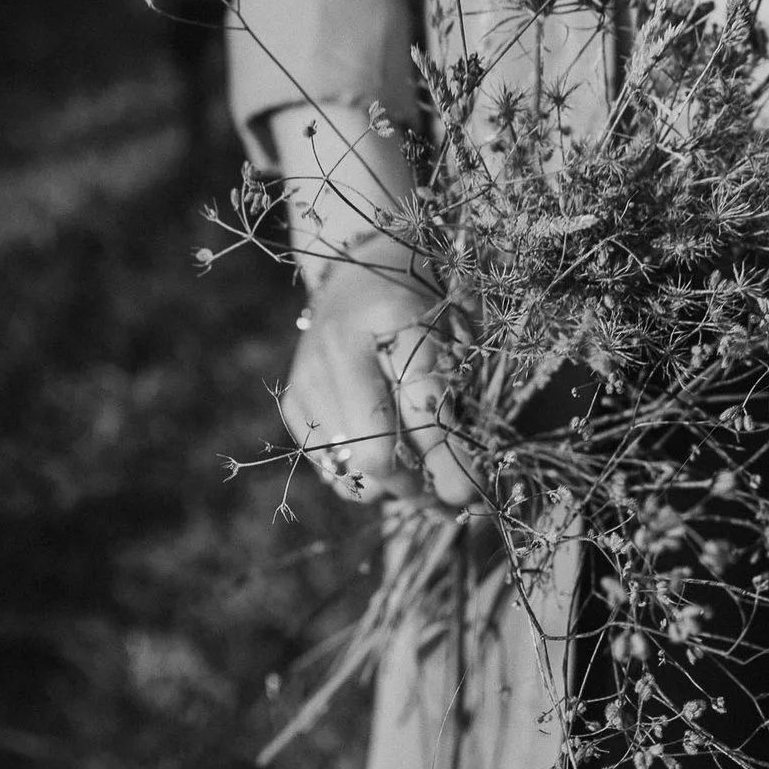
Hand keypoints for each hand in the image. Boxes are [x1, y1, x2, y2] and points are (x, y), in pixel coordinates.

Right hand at [279, 258, 478, 506]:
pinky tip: (388, 460)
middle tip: (450, 500)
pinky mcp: (293, 398)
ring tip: (423, 481)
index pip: (423, 412)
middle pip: (376, 454)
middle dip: (419, 489)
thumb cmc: (423, 300)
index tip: (475, 496)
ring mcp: (308, 376)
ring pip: (351, 471)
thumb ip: (459, 395)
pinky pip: (330, 466)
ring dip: (394, 490)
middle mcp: (339, 351)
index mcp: (392, 321)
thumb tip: (467, 481)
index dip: (452, 463)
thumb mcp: (453, 331)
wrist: (359, 267)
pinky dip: (362, 476)